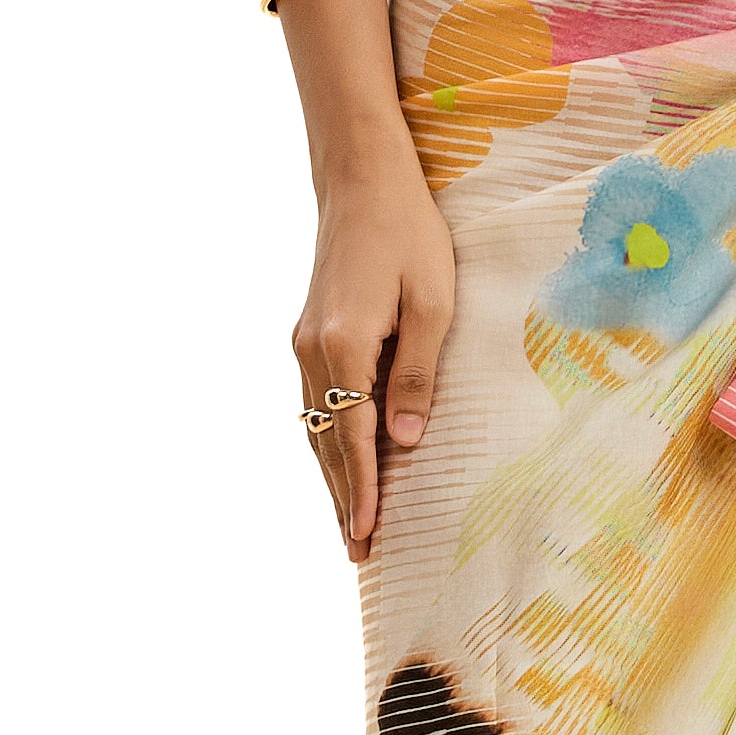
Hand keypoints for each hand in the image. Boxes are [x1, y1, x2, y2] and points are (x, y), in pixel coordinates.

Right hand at [295, 128, 455, 561]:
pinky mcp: (309, 335)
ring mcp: (303, 344)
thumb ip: (418, 373)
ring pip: (315, 427)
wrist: (362, 180)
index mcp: (343, 345)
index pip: (353, 438)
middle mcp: (311, 351)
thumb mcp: (432, 303)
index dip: (362, 492)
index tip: (366, 537)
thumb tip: (406, 440)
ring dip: (331, 477)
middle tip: (357, 554)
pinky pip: (315, 404)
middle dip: (341, 500)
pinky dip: (327, 442)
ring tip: (348, 525)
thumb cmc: (409, 234)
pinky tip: (338, 464)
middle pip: (325, 443)